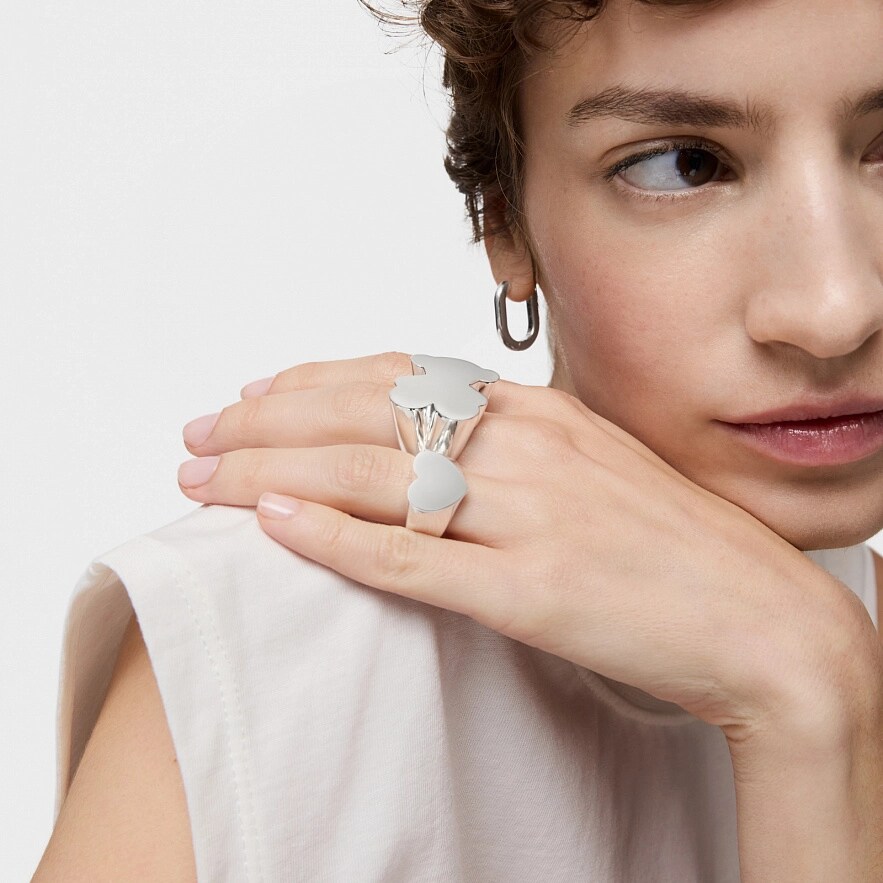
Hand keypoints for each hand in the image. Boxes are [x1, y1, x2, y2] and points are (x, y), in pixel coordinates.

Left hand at [178, 353, 877, 737]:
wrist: (763, 617)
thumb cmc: (676, 543)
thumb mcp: (593, 463)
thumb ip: (515, 443)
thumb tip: (441, 437)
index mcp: (539, 411)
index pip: (398, 374)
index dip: (311, 381)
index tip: (252, 395)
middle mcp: (526, 447)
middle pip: (365, 415)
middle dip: (264, 421)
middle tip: (198, 435)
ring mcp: (528, 516)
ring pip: (372, 477)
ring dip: (272, 474)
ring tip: (203, 480)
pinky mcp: (532, 591)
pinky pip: (414, 558)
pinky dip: (336, 540)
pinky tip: (275, 530)